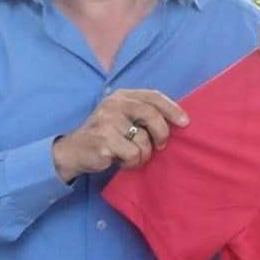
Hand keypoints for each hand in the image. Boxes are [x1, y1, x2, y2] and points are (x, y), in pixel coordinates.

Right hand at [52, 89, 187, 182]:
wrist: (73, 151)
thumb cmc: (105, 135)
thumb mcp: (122, 118)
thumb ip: (143, 114)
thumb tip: (178, 120)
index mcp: (121, 96)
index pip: (153, 96)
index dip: (172, 109)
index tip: (185, 122)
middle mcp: (114, 105)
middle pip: (151, 115)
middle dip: (162, 133)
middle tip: (161, 146)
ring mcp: (107, 122)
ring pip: (144, 140)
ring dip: (143, 154)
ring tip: (131, 155)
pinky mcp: (104, 141)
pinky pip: (133, 154)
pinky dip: (132, 163)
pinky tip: (120, 161)